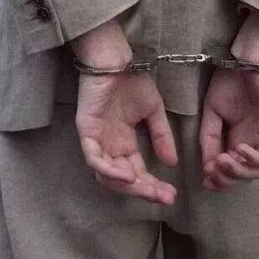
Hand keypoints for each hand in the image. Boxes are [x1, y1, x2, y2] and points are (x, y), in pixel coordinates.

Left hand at [70, 19, 177, 204]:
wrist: (116, 61)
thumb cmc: (132, 82)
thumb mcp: (153, 111)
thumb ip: (161, 135)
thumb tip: (172, 163)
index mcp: (124, 143)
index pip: (137, 171)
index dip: (152, 185)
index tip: (171, 194)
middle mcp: (110, 146)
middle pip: (123, 178)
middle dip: (143, 190)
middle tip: (164, 197)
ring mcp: (97, 141)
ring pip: (107, 175)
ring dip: (128, 185)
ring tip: (148, 189)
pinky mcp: (86, 132)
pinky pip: (94, 158)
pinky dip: (109, 170)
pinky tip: (128, 175)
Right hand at [200, 68, 258, 190]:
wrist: (243, 59)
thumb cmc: (228, 82)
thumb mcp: (211, 113)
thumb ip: (210, 139)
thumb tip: (207, 167)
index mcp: (239, 138)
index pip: (233, 169)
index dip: (220, 179)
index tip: (205, 180)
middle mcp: (256, 141)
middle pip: (247, 175)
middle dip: (229, 179)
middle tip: (213, 172)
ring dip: (241, 172)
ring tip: (223, 161)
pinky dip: (256, 159)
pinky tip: (239, 150)